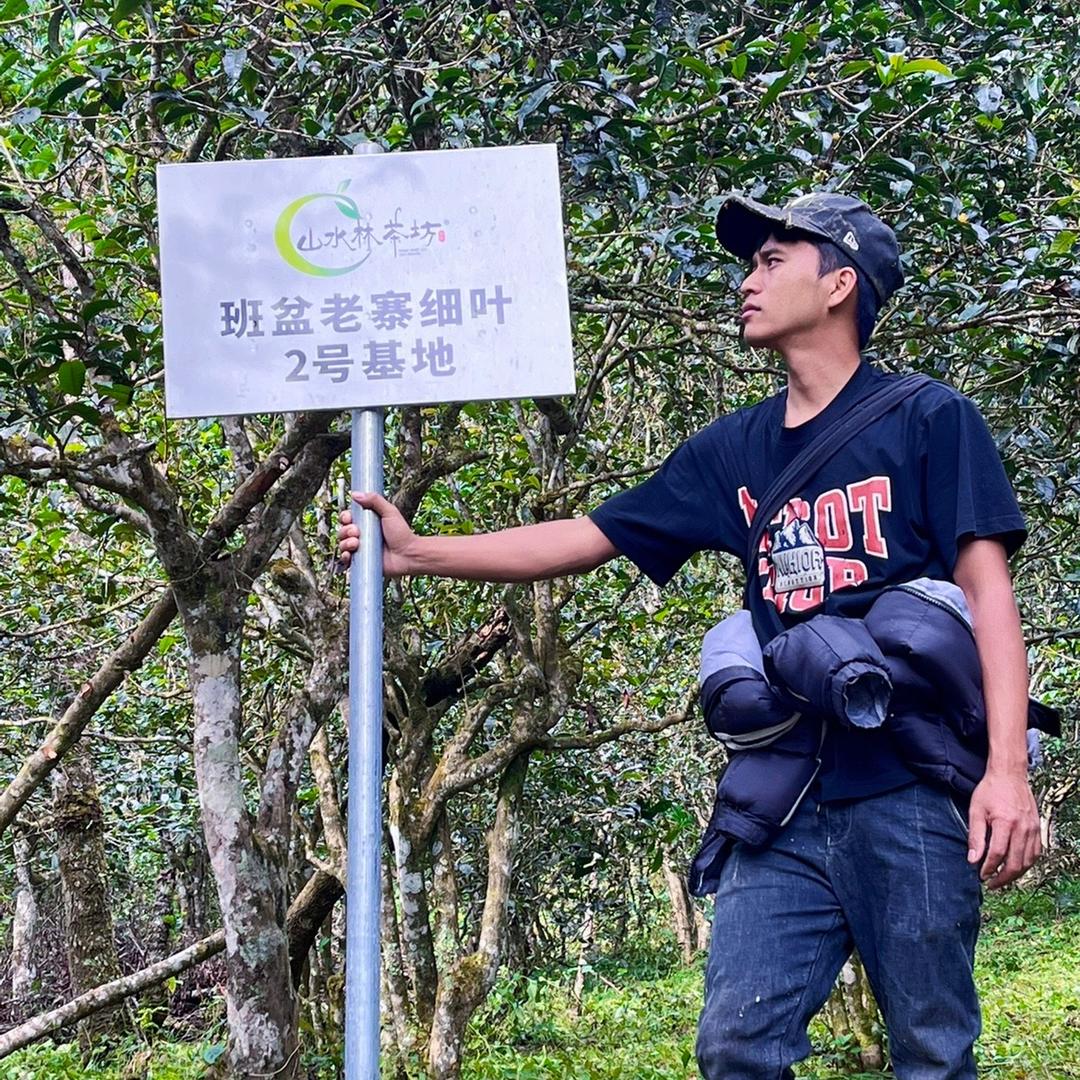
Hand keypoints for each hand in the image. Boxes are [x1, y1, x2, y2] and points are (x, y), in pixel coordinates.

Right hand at [336, 492, 418, 575]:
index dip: (345, 517)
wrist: (409, 554)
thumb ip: (375, 500)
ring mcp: (361, 549)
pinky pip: (346, 561)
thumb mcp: (390, 512)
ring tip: (356, 543)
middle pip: (343, 531)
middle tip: (356, 532)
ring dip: (345, 543)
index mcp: (367, 522)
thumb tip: (355, 494)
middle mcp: (362, 535)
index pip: (348, 518)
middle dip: (345, 530)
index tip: (349, 518)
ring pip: (343, 545)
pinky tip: (350, 554)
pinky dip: (344, 557)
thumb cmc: (402, 534)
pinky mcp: (362, 562)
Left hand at [967, 768, 1041, 888]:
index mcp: (1005, 823)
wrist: (1010, 775)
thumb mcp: (976, 810)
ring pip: (1028, 862)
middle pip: (1015, 863)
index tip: (981, 875)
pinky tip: (1015, 867)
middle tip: (991, 884)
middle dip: (1002, 878)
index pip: (998, 854)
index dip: (988, 868)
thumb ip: (975, 836)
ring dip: (1015, 874)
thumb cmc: (990, 790)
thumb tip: (972, 860)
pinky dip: (1026, 864)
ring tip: (1001, 879)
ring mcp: (1033, 829)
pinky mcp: (1037, 829)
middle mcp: (1022, 829)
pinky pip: (1035, 853)